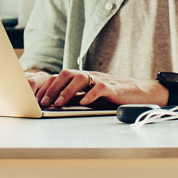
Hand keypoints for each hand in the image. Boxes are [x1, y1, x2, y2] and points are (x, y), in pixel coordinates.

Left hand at [30, 70, 158, 108]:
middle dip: (53, 88)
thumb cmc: (114, 96)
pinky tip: (83, 103)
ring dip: (67, 91)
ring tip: (59, 103)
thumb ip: (76, 97)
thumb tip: (55, 103)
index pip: (60, 76)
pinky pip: (100, 87)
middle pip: (67, 74)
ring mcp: (102, 80)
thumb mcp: (91, 96)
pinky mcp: (114, 87)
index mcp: (83, 78)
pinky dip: (90, 95)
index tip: (38, 99)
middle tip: (45, 102)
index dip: (48, 86)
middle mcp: (90, 76)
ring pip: (80, 78)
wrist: (139, 93)